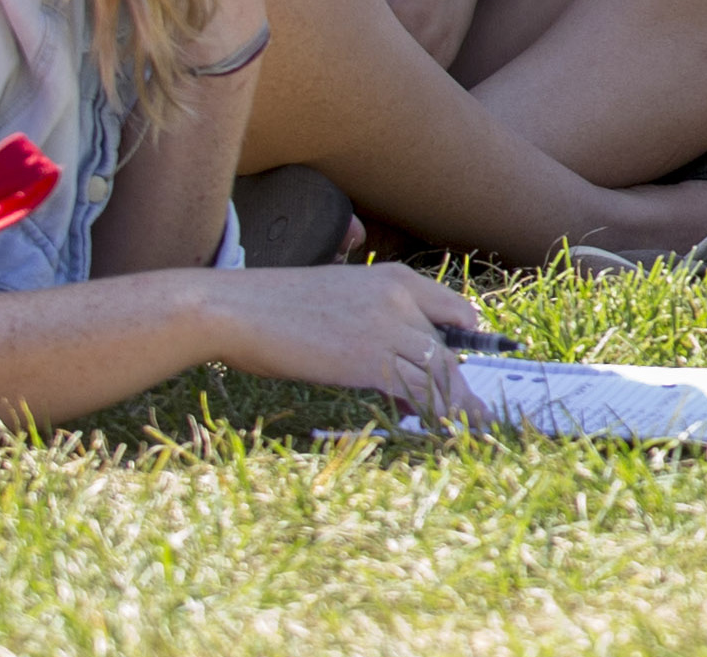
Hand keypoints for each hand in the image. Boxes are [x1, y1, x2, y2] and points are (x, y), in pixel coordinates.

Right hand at [197, 265, 487, 415]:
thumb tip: (395, 373)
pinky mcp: (368, 359)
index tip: (467, 364)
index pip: (455, 309)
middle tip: (471, 412)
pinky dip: (432, 412)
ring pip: (439, 372)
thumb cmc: (273, 309)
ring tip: (464, 429)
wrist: (235, 309)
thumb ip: (374, 325)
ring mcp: (386, 328)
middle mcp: (400, 299)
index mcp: (394, 278)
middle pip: (449, 349)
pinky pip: (417, 390)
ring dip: (453, 405)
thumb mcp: (339, 300)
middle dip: (459, 384)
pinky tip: (434, 427)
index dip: (467, 341)